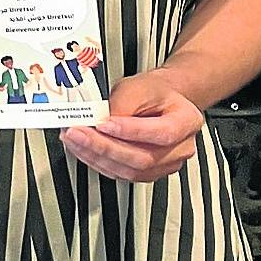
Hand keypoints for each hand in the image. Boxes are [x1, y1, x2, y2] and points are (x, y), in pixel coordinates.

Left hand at [60, 69, 203, 181]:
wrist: (162, 100)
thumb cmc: (154, 92)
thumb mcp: (138, 87)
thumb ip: (122, 104)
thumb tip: (99, 121)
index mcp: (186, 121)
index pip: (161, 133)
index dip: (130, 131)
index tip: (103, 123)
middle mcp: (180, 148)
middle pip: (143, 158)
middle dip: (104, 147)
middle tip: (78, 133)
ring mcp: (165, 165)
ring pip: (130, 171)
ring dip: (97, 156)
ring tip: (74, 140)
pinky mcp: (147, 172)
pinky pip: (122, 174)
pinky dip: (98, 162)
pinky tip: (82, 149)